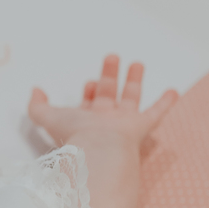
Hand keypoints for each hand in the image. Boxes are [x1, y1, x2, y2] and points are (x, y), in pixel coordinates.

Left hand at [28, 55, 177, 153]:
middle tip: (112, 58)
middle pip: (110, 94)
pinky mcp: (140, 126)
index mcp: (86, 120)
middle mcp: (106, 121)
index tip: (90, 82)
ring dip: (134, 80)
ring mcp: (124, 123)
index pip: (90, 102)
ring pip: (131, 97)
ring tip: (137, 63)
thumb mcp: (48, 117)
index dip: (90, 91)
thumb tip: (35, 90)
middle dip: (110, 76)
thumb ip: (37, 106)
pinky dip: (165, 103)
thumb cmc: (74, 135)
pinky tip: (173, 91)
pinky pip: (156, 113)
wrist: (99, 149)